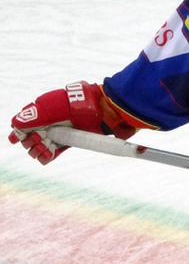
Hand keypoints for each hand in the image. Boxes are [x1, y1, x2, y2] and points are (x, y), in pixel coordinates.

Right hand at [9, 81, 137, 164]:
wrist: (99, 111)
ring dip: (37, 151)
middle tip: (39, 139)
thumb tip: (15, 126)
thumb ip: (32, 118)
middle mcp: (47, 124)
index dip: (18, 133)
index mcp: (40, 112)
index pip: (23, 125)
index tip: (16, 138)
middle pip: (29, 139)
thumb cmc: (73, 106)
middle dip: (29, 142)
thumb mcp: (49, 109)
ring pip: (38, 148)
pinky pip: (51, 155)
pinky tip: (48, 155)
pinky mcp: (68, 143)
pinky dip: (46, 157)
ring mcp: (57, 134)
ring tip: (45, 147)